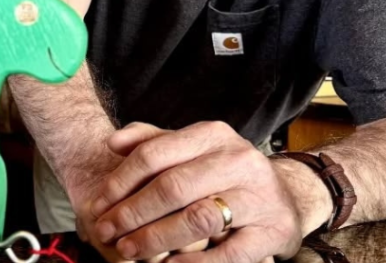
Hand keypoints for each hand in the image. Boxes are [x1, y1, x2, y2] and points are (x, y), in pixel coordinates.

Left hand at [86, 122, 301, 261]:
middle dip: (132, 213)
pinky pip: (229, 253)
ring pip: (197, 219)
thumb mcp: (191, 148)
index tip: (98, 204)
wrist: (287, 196)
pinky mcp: (273, 232)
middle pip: (172, 187)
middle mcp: (238, 160)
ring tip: (128, 250)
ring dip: (156, 238)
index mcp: (212, 135)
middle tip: (106, 232)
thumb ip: (151, 140)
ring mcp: (259, 197)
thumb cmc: (223, 172)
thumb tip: (113, 143)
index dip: (120, 182)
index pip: (154, 154)